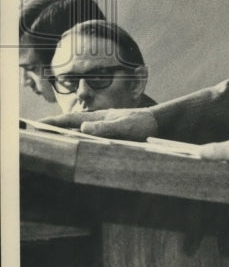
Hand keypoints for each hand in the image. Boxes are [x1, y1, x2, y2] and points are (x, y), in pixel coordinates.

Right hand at [41, 108, 157, 140]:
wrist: (156, 124)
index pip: (71, 119)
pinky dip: (77, 143)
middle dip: (53, 129)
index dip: (53, 123)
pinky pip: (87, 141)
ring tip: (47, 142)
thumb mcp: (124, 125)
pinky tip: (72, 149)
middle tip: (34, 134)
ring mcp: (101, 129)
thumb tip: (83, 128)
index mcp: (97, 117)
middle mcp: (96, 123)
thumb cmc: (142, 123)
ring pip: (77, 133)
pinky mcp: (107, 137)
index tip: (36, 124)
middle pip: (70, 126)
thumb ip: (105, 127)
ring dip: (63, 137)